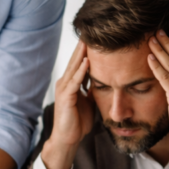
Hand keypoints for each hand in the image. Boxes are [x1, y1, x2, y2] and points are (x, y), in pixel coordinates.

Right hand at [41, 41, 94, 168]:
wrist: (67, 139)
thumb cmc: (78, 122)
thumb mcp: (88, 102)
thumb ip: (93, 90)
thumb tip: (104, 81)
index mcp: (71, 83)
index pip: (80, 62)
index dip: (87, 49)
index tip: (97, 36)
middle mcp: (65, 82)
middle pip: (76, 60)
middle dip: (83, 45)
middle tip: (91, 29)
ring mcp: (64, 89)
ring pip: (74, 67)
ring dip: (82, 53)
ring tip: (88, 39)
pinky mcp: (65, 97)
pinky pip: (75, 81)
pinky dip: (81, 70)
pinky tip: (87, 61)